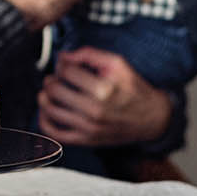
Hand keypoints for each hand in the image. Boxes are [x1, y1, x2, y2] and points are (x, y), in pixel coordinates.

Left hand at [39, 46, 173, 146]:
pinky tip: (47, 111)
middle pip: (54, 89)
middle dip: (52, 79)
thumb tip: (63, 56)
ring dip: (45, 96)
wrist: (152, 119)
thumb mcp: (118, 64)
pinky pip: (55, 133)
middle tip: (57, 77)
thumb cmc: (134, 90)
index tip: (65, 64)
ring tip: (50, 91)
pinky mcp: (86, 140)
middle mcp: (94, 110)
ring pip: (50, 109)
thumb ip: (89, 55)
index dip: (62, 64)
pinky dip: (44, 120)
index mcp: (104, 89)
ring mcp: (89, 128)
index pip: (66, 71)